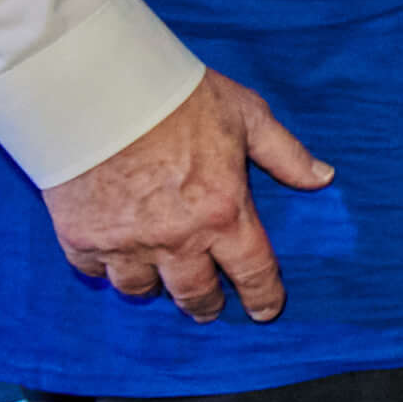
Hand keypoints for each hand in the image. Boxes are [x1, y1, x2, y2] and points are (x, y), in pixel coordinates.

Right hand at [44, 71, 332, 323]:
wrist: (96, 91)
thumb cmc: (178, 97)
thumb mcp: (247, 116)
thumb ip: (285, 153)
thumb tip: (323, 177)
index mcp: (223, 213)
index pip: (253, 272)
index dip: (263, 297)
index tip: (265, 310)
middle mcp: (176, 239)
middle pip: (195, 293)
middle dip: (206, 305)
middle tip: (209, 307)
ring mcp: (125, 243)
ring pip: (140, 289)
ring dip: (154, 288)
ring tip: (159, 283)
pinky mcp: (79, 238)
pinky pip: (94, 271)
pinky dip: (103, 268)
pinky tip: (110, 261)